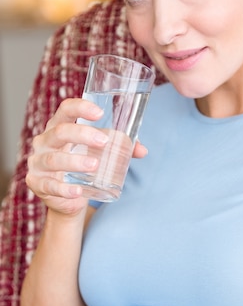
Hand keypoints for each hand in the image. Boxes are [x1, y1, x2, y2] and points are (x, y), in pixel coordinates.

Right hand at [26, 98, 146, 215]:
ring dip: (75, 161)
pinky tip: (77, 191)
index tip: (100, 113)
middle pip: (60, 132)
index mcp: (59, 127)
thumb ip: (120, 148)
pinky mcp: (38, 184)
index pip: (65, 110)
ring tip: (94, 165)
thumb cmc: (82, 165)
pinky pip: (50, 186)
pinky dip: (64, 189)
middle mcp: (45, 141)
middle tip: (103, 142)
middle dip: (82, 134)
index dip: (80, 108)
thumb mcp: (99, 153)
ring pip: (54, 159)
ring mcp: (38, 163)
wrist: (67, 196)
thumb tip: (142, 150)